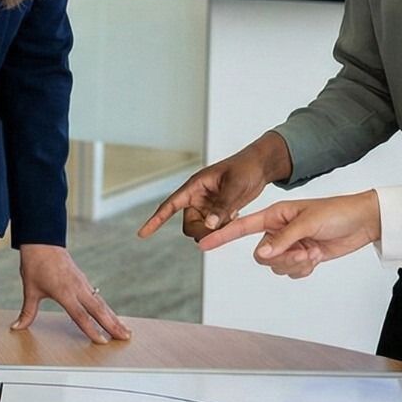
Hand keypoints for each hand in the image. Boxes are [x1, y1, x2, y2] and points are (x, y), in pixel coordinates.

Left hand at [12, 244, 130, 343]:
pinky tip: (113, 317)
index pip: (80, 315)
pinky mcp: (84, 280)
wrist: (42, 241)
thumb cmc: (35, 264)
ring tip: (126, 332)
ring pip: (102, 304)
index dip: (91, 330)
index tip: (103, 342)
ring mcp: (83, 283)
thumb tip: (15, 327)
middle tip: (125, 338)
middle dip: (113, 325)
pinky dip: (108, 309)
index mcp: (64, 291)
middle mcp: (77, 288)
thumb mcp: (30, 289)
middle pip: (98, 310)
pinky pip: (98, 298)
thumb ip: (27, 312)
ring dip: (114, 318)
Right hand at [138, 132, 288, 241]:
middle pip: (188, 224)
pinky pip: (213, 227)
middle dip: (201, 231)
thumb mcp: (235, 186)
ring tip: (232, 215)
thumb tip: (209, 226)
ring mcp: (206, 205)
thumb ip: (222, 206)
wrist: (259, 167)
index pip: (169, 205)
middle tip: (221, 228)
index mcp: (194, 186)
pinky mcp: (217, 211)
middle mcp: (197, 197)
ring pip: (201, 228)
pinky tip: (235, 214)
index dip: (155, 220)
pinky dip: (222, 227)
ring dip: (214, 230)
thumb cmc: (245, 169)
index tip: (142, 234)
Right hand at [194, 190, 380, 276]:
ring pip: (277, 267)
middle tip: (303, 250)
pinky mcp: (302, 257)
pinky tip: (317, 256)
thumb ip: (283, 239)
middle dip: (282, 258)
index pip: (241, 227)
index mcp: (274, 216)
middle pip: (262, 256)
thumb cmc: (336, 212)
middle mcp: (278, 231)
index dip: (222, 236)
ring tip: (314, 250)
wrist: (362, 222)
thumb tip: (262, 254)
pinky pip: (292, 273)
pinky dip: (305, 268)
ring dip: (297, 263)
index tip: (203, 243)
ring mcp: (290, 245)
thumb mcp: (308, 222)